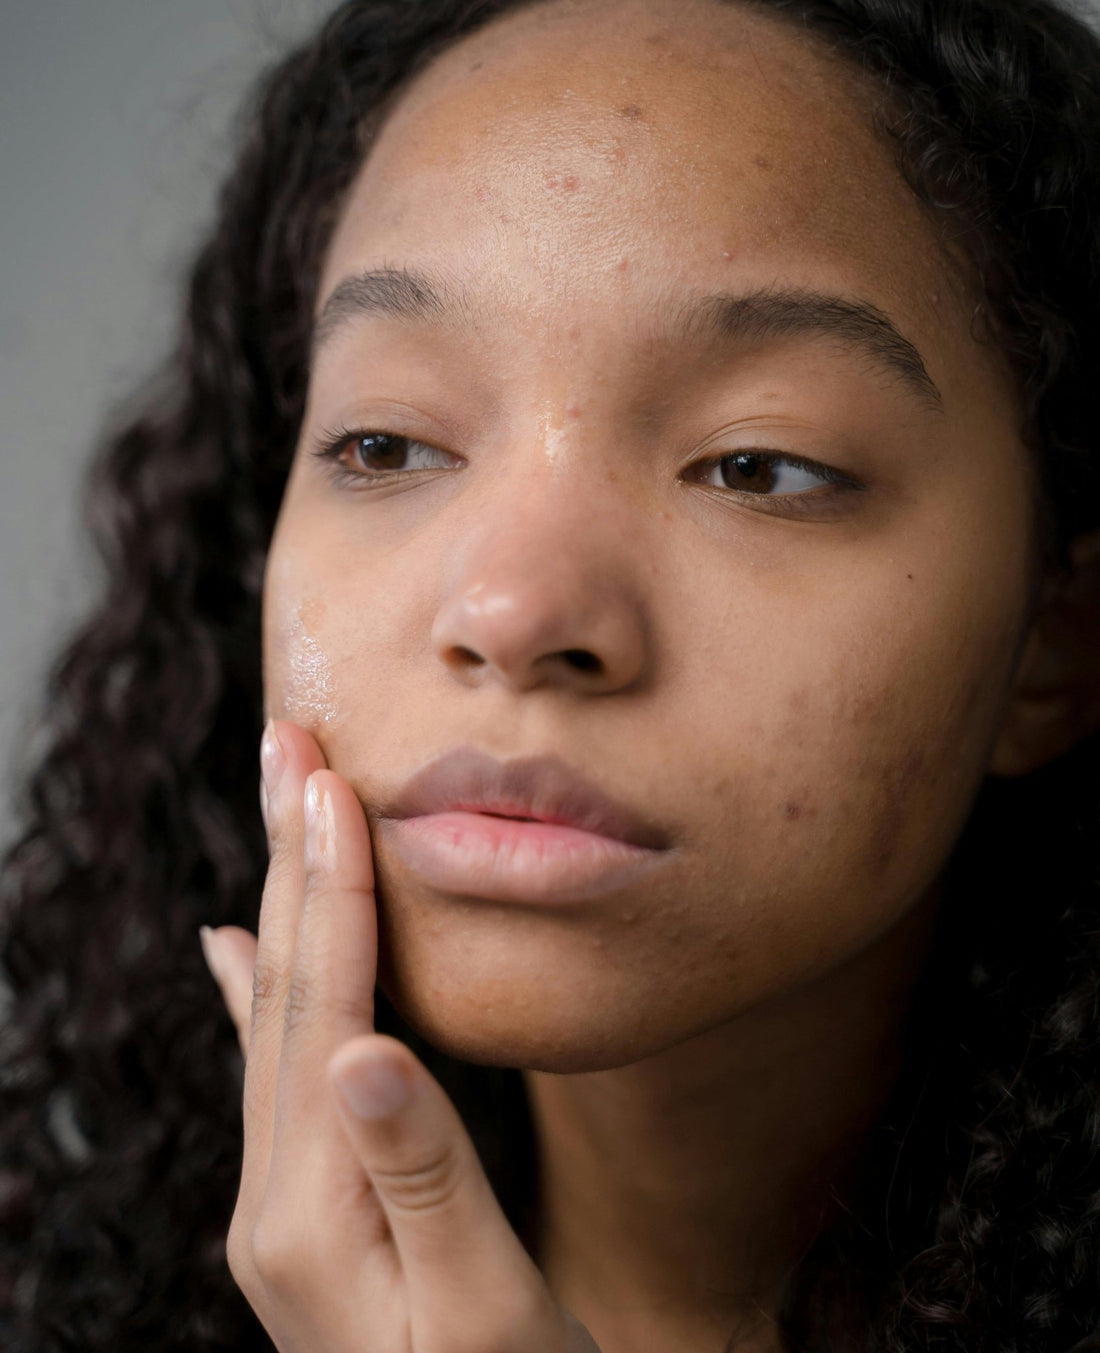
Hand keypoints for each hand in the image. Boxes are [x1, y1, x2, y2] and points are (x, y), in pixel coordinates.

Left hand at [200, 719, 600, 1352]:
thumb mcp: (484, 1308)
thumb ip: (426, 1177)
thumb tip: (366, 1049)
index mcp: (314, 1209)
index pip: (325, 1010)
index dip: (334, 893)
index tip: (334, 783)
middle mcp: (276, 1197)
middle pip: (281, 993)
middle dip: (289, 863)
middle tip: (287, 746)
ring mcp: (284, 1202)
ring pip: (277, 1017)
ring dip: (282, 904)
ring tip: (282, 809)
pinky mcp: (311, 1203)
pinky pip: (276, 1069)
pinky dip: (258, 994)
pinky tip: (233, 950)